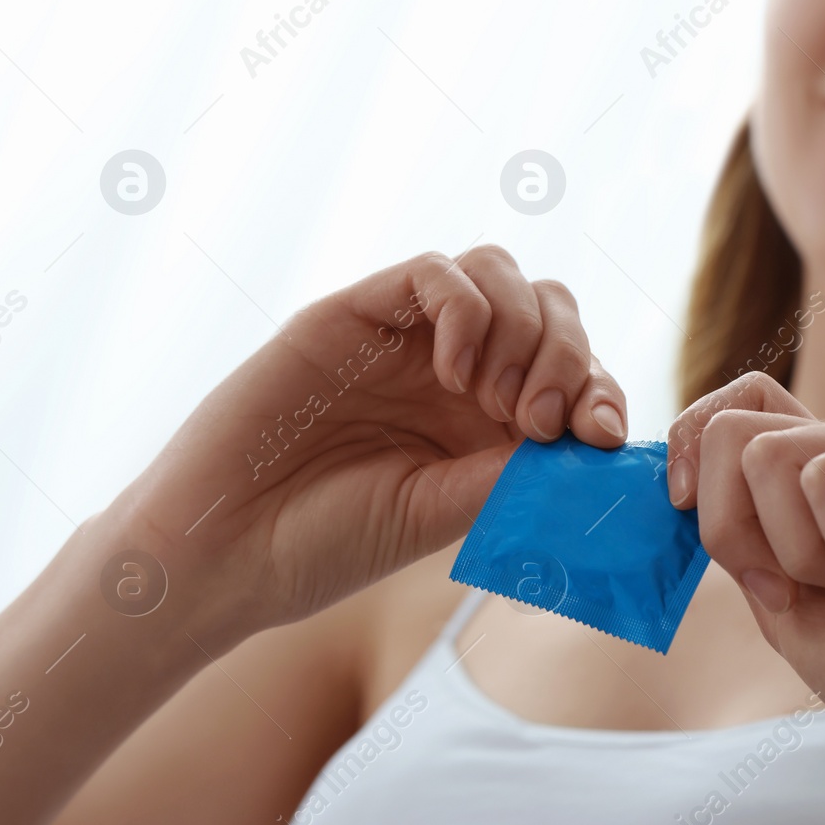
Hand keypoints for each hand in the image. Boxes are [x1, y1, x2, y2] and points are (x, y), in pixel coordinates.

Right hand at [106, 247, 627, 640]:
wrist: (223, 552)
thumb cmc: (328, 544)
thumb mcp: (443, 513)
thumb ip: (514, 469)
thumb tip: (591, 436)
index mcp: (488, 423)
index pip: (573, 372)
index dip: (601, 391)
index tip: (601, 435)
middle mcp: (456, 371)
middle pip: (551, 309)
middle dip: (568, 356)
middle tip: (539, 421)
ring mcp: (406, 338)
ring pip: (501, 274)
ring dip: (523, 329)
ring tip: (495, 400)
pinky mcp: (356, 312)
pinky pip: (436, 272)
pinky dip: (467, 308)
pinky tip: (455, 372)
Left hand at [668, 374, 824, 776]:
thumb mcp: (786, 608)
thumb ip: (738, 536)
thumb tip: (683, 475)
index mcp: (819, 486)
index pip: (731, 411)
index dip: (686, 446)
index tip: (681, 506)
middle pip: (729, 429)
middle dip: (737, 530)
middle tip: (812, 587)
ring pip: (766, 455)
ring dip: (806, 554)